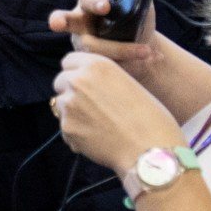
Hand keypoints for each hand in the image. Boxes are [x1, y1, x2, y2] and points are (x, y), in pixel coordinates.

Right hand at [49, 0, 155, 76]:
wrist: (143, 48)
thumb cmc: (139, 23)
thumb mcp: (141, 8)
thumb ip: (137, 2)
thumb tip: (136, 1)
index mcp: (91, 2)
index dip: (95, 2)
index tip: (105, 7)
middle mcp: (79, 21)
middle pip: (64, 19)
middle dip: (59, 20)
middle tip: (57, 24)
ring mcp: (80, 43)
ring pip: (90, 48)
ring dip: (120, 49)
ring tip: (145, 51)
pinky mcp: (85, 61)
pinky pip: (97, 63)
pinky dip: (120, 62)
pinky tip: (137, 61)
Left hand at [50, 53, 187, 176]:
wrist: (150, 150)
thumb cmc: (150, 119)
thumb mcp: (129, 83)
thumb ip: (103, 80)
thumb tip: (90, 85)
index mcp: (97, 65)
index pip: (69, 60)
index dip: (76, 72)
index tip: (83, 82)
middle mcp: (78, 81)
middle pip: (60, 81)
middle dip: (70, 91)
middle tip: (88, 106)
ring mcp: (69, 104)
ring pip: (60, 105)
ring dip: (72, 112)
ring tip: (97, 125)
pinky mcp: (66, 128)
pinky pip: (65, 128)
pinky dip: (76, 133)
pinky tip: (97, 139)